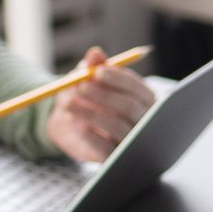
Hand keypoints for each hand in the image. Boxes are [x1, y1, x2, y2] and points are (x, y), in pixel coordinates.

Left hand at [45, 48, 155, 162]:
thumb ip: (94, 66)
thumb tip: (95, 53)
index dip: (118, 78)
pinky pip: (106, 148)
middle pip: (131, 107)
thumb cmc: (87, 98)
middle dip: (104, 95)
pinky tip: (75, 124)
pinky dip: (90, 135)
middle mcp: (144, 121)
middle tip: (81, 86)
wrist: (69, 126)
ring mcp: (132, 141)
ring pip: (118, 127)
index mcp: (144, 99)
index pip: (139, 88)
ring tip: (69, 104)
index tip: (97, 71)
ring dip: (91, 113)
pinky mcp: (116, 158)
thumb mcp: (88, 79)